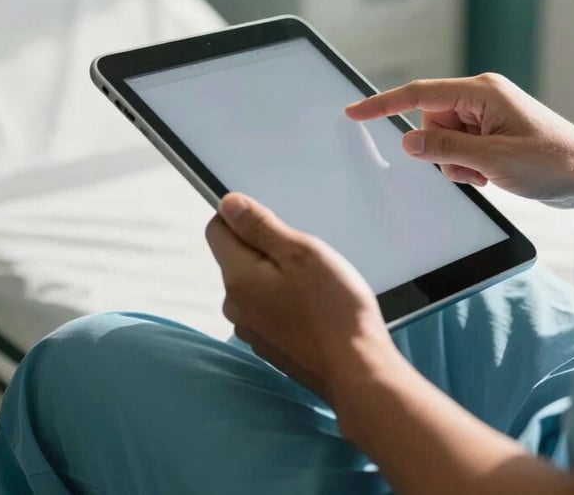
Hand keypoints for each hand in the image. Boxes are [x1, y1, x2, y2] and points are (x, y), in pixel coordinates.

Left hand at [206, 193, 401, 405]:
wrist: (356, 369)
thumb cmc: (334, 309)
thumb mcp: (301, 252)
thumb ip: (260, 225)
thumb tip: (228, 203)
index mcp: (237, 277)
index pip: (217, 228)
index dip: (244, 217)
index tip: (277, 223)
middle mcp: (235, 305)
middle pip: (237, 255)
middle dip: (267, 248)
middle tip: (306, 257)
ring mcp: (250, 328)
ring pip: (256, 282)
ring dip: (279, 275)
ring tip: (315, 284)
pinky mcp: (268, 344)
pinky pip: (269, 306)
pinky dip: (286, 300)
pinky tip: (315, 307)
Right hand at [346, 73, 573, 201]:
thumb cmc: (551, 162)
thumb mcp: (492, 160)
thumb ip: (445, 149)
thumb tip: (407, 142)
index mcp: (481, 92)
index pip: (419, 94)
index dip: (383, 104)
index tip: (354, 112)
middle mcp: (481, 97)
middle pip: (430, 123)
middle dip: (442, 151)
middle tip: (475, 168)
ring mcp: (487, 116)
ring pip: (442, 140)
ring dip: (457, 162)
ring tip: (488, 172)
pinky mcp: (492, 132)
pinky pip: (459, 149)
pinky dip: (468, 166)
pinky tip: (493, 174)